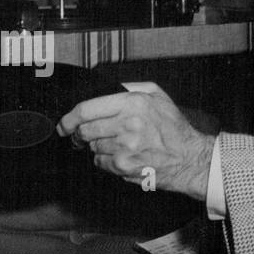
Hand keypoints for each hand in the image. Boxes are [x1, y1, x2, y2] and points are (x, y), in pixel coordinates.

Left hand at [58, 81, 212, 198]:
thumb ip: (131, 87)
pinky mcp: (124, 165)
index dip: (69, 118)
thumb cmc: (173, 128)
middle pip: (85, 130)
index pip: (87, 109)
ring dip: (98, 147)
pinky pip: (100, 163)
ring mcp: (124, 146)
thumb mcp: (157, 95)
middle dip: (80, 135)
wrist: (189, 158)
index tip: (64, 124)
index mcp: (132, 103)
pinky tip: (121, 156)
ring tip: (116, 145)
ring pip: (93, 147)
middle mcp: (126, 124)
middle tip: (82, 137)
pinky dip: (105, 161)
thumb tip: (107, 89)